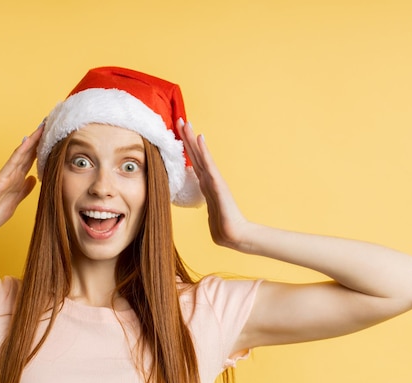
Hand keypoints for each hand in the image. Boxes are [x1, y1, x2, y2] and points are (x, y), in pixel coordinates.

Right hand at [0, 124, 42, 234]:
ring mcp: (6, 175)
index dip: (42, 150)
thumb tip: (33, 179)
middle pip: (28, 153)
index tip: (53, 139)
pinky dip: (21, 151)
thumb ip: (24, 190)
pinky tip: (28, 141)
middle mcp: (12, 175)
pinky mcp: (0, 179)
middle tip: (50, 125)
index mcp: (17, 180)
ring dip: (32, 140)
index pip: (31, 161)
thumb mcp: (15, 202)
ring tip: (42, 127)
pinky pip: (12, 162)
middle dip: (39, 140)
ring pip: (22, 153)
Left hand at [178, 120, 252, 250]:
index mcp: (205, 182)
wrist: (234, 234)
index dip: (185, 146)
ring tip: (187, 123)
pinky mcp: (218, 184)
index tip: (177, 132)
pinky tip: (201, 139)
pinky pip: (209, 165)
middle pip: (195, 154)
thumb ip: (203, 197)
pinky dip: (204, 151)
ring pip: (200, 155)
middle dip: (187, 137)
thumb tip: (198, 195)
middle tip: (180, 119)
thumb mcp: (208, 207)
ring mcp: (214, 179)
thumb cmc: (221, 224)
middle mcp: (209, 178)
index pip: (192, 161)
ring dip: (193, 139)